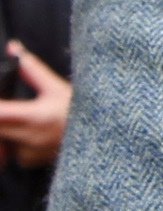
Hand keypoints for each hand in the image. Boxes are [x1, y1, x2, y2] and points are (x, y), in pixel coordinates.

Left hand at [0, 44, 70, 169]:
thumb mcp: (57, 87)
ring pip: (1, 139)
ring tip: (21, 120)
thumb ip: (31, 69)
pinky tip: (30, 134)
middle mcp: (27, 138)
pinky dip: (14, 142)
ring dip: (5, 129)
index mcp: (32, 117)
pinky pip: (11, 152)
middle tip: (11, 107)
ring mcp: (27, 153)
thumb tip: (13, 49)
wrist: (105, 135)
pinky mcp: (29, 162)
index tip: (3, 100)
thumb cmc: (82, 111)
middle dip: (1, 115)